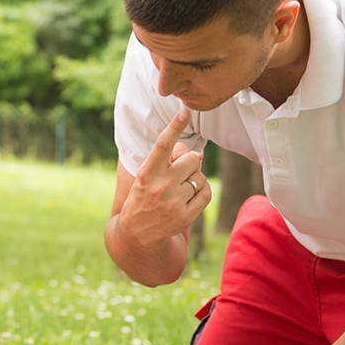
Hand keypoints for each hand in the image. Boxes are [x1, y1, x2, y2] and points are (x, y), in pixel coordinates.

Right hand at [119, 109, 209, 247]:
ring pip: (200, 177)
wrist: (137, 232)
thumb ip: (168, 160)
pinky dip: (203, 191)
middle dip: (190, 162)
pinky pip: (206, 193)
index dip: (175, 126)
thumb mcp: (147, 175)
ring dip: (195, 179)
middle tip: (180, 172)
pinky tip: (191, 196)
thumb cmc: (145, 195)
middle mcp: (159, 187)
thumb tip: (198, 155)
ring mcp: (173, 203)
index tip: (185, 112)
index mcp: (146, 173)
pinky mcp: (185, 217)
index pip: (163, 145)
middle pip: (191, 159)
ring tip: (181, 188)